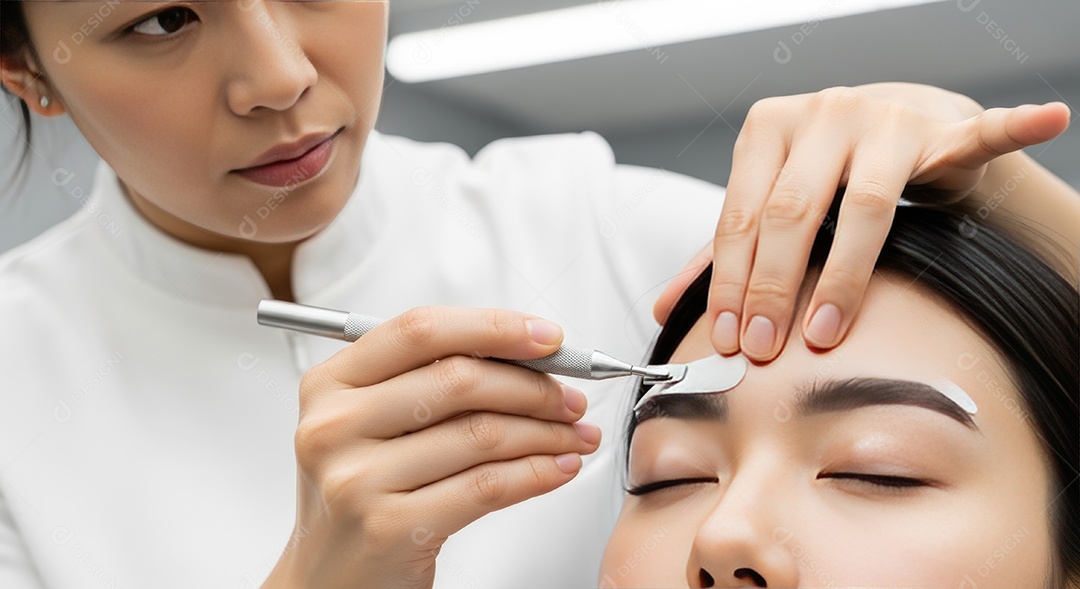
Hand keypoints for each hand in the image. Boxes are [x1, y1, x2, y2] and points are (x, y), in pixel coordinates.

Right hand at [262, 308, 599, 588]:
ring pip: (482, 434)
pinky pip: (487, 487)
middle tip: (569, 398)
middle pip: (459, 379)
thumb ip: (432, 378)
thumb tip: (526, 354)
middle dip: (534, 386)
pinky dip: (536, 473)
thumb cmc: (362, 491)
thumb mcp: (372, 422)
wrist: (329, 577)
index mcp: (330, 383)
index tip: (546, 337)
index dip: (494, 326)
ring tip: (573, 436)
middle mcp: (335, 425)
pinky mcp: (389, 527)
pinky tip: (556, 468)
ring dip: (546, 433)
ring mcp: (358, 478)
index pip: (421, 331)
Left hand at [654, 83, 1069, 361]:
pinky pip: (975, 133)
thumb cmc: (823, 174)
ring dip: (843, 275)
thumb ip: (722, 253)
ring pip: (860, 205)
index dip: (729, 281)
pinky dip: (1010, 128)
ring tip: (830, 330)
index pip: (740, 216)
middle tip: (767, 349)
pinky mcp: (938, 127)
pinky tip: (1046, 120)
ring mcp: (881, 118)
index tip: (726, 339)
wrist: (896, 124)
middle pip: (789, 213)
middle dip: (773, 288)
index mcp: (767, 130)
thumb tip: (664, 307)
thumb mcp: (768, 206)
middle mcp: (820, 115)